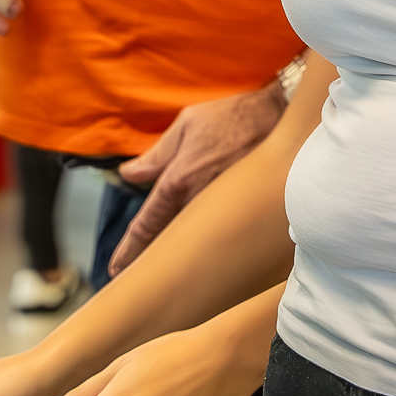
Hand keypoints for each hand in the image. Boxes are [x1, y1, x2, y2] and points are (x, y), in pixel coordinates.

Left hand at [109, 85, 286, 274]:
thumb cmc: (232, 117)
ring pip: (196, 240)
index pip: (147, 224)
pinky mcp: (247, 214)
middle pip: (170, 241)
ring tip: (174, 272)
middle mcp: (199, 200)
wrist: (280, 117)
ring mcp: (224, 210)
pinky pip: (222, 233)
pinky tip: (213, 254)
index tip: (115, 270)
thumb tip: (127, 173)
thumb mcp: (187, 125)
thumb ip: (156, 154)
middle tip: (138, 278)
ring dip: (184, 254)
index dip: (129, 250)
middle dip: (154, 260)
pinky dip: (211, 243)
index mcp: (178, 180)